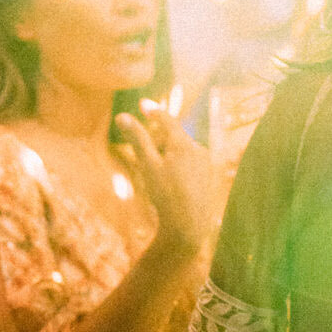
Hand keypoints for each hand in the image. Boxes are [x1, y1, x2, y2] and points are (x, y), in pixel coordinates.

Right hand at [116, 110, 211, 255]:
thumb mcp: (147, 165)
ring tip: (156, 175)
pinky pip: (191, 162)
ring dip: (168, 154)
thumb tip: (121, 116)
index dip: (153, 111)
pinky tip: (171, 183)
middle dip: (158, 140)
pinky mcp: (210, 176)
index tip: (143, 104)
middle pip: (174, 136)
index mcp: (183, 143)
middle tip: (143, 156)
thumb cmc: (166, 195)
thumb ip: (137, 139)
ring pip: (182, 150)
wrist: (189, 226)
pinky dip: (178, 165)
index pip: (167, 119)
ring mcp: (206, 162)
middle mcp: (198, 148)